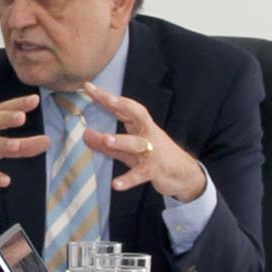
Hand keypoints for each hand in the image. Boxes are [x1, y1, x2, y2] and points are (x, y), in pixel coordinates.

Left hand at [81, 84, 206, 201]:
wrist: (186, 175)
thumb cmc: (155, 159)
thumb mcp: (129, 151)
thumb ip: (108, 145)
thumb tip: (85, 136)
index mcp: (142, 126)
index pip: (124, 108)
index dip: (107, 97)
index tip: (89, 87)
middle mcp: (148, 135)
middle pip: (136, 115)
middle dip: (122, 106)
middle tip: (107, 99)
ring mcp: (153, 152)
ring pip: (137, 143)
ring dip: (122, 141)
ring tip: (105, 139)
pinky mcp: (155, 170)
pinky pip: (140, 174)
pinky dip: (128, 180)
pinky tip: (116, 184)